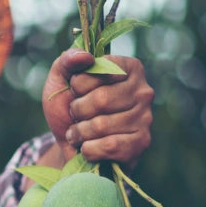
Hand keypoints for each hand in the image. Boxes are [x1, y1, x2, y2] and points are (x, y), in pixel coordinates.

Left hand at [41, 48, 153, 168]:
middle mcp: (143, 90)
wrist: (68, 144)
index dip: (78, 84)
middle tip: (76, 115)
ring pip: (102, 125)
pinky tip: (87, 147)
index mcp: (129, 68)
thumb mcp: (60, 80)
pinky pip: (110, 146)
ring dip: (79, 132)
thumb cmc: (67, 107)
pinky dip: (89, 149)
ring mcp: (145, 118)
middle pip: (101, 99)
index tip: (76, 91)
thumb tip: (86, 57)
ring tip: (78, 132)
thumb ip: (67, 61)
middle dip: (77, 110)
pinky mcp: (141, 143)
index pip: (99, 69)